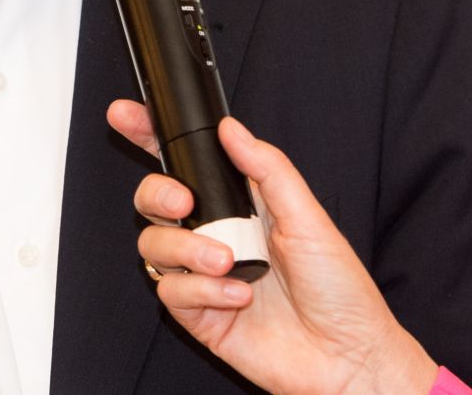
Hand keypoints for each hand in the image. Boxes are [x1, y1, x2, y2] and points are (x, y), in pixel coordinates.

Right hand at [107, 101, 438, 394]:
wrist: (345, 355)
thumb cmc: (338, 288)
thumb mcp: (308, 216)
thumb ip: (267, 169)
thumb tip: (231, 129)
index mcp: (243, 203)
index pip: (189, 164)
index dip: (151, 137)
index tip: (126, 115)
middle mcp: (217, 235)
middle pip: (156, 200)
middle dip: (157, 193)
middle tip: (184, 203)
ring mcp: (204, 275)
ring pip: (155, 245)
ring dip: (186, 249)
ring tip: (226, 261)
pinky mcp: (198, 314)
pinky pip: (171, 291)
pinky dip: (201, 290)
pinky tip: (238, 295)